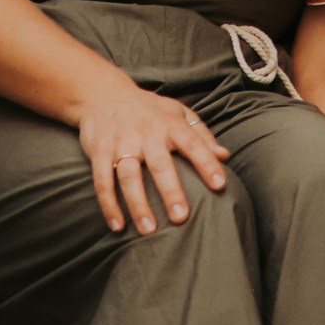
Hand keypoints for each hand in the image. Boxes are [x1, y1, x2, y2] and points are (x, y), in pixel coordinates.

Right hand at [77, 84, 230, 235]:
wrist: (104, 95)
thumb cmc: (149, 109)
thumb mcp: (178, 113)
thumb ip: (201, 135)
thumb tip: (225, 156)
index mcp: (170, 124)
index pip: (193, 144)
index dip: (207, 164)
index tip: (220, 185)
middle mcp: (146, 133)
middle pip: (159, 165)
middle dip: (170, 191)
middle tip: (181, 217)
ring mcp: (121, 143)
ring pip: (129, 177)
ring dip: (138, 204)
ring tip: (149, 229)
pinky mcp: (99, 152)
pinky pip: (102, 181)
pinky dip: (108, 204)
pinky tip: (118, 225)